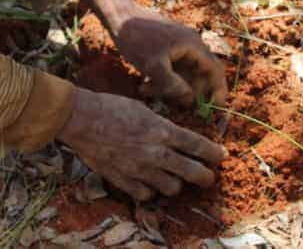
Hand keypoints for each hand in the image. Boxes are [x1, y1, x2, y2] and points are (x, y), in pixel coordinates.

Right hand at [58, 88, 225, 200]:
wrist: (82, 118)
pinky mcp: (124, 180)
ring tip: (173, 178)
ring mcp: (140, 169)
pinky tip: (148, 183)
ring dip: (175, 183)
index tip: (221, 155)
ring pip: (172, 188)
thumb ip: (160, 126)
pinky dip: (150, 191)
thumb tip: (173, 136)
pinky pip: (146, 195)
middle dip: (205, 177)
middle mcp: (156, 153)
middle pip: (193, 172)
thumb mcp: (143, 109)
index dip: (214, 153)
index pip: (198, 146)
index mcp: (162, 130)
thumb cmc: (111, 107)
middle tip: (208, 177)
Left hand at [81, 0, 227, 108]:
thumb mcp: (152, 66)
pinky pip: (172, 69)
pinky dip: (162, 80)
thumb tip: (190, 99)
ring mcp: (179, 46)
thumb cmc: (136, 39)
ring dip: (170, 88)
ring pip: (183, 75)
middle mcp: (191, 44)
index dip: (218, 90)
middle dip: (187, 92)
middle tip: (173, 105)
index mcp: (193, 45)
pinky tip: (144, 86)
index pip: (215, 70)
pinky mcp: (167, 48)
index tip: (214, 108)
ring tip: (147, 91)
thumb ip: (172, 85)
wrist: (118, 16)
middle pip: (199, 75)